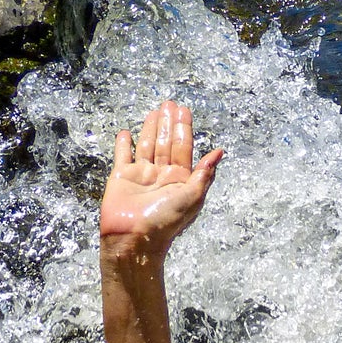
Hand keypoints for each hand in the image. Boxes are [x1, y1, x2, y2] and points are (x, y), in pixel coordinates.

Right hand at [100, 99, 221, 259]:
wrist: (134, 239)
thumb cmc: (165, 221)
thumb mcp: (192, 197)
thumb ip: (204, 174)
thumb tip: (220, 151)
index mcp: (180, 179)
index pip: (183, 148)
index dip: (184, 129)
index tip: (184, 111)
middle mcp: (161, 175)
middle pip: (166, 143)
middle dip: (168, 123)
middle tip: (169, 103)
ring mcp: (141, 176)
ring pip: (147, 145)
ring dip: (151, 128)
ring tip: (154, 111)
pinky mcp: (121, 178)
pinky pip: (122, 156)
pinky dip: (124, 144)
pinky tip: (126, 133)